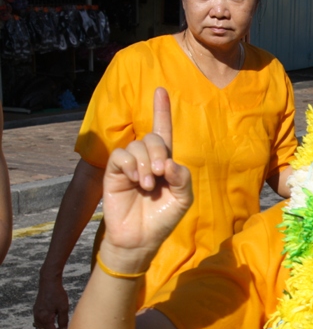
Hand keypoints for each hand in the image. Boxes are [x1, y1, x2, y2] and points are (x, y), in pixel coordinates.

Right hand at [33, 275, 69, 328]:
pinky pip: (38, 323)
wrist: (49, 283)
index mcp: (45, 318)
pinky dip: (45, 326)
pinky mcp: (36, 310)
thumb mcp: (64, 308)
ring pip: (40, 328)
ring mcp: (36, 314)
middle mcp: (38, 318)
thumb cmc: (58, 295)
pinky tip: (51, 323)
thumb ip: (63, 320)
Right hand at [100, 88, 192, 270]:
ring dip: (145, 163)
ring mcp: (129, 165)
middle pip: (153, 138)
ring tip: (147, 185)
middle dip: (158, 152)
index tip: (161, 90)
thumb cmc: (163, 218)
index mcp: (165, 162)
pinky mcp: (114, 173)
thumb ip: (183, 178)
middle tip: (160, 173)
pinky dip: (129, 165)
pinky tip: (134, 180)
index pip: (163, 131)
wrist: (141, 238)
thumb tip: (169, 162)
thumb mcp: (183, 199)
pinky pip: (120, 156)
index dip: (162, 111)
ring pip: (136, 146)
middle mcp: (147, 159)